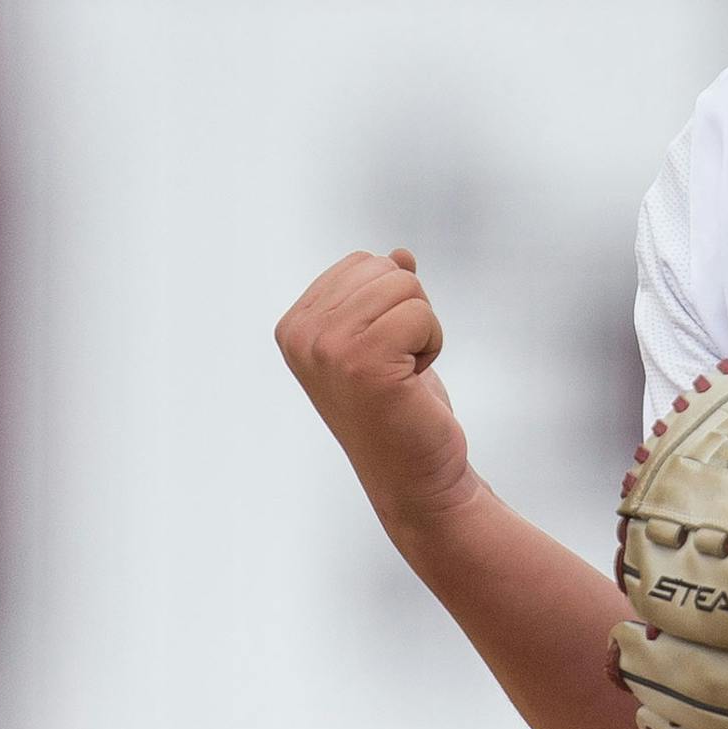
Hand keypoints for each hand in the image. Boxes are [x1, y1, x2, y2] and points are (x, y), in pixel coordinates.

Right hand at [276, 248, 474, 528]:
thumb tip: (398, 254)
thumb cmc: (402, 408)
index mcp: (295, 324)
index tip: (382, 351)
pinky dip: (432, 345)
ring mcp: (326, 349)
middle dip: (410, 311)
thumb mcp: (387, 340)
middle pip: (386, 269)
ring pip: (407, 287)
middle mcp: (300, 334)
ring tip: (403, 374)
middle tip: (397, 364)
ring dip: (423, 330)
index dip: (392, 301)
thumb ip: (383, 295)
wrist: (415, 474)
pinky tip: (412, 382)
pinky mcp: (362, 363)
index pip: (364, 261)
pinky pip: (422, 315)